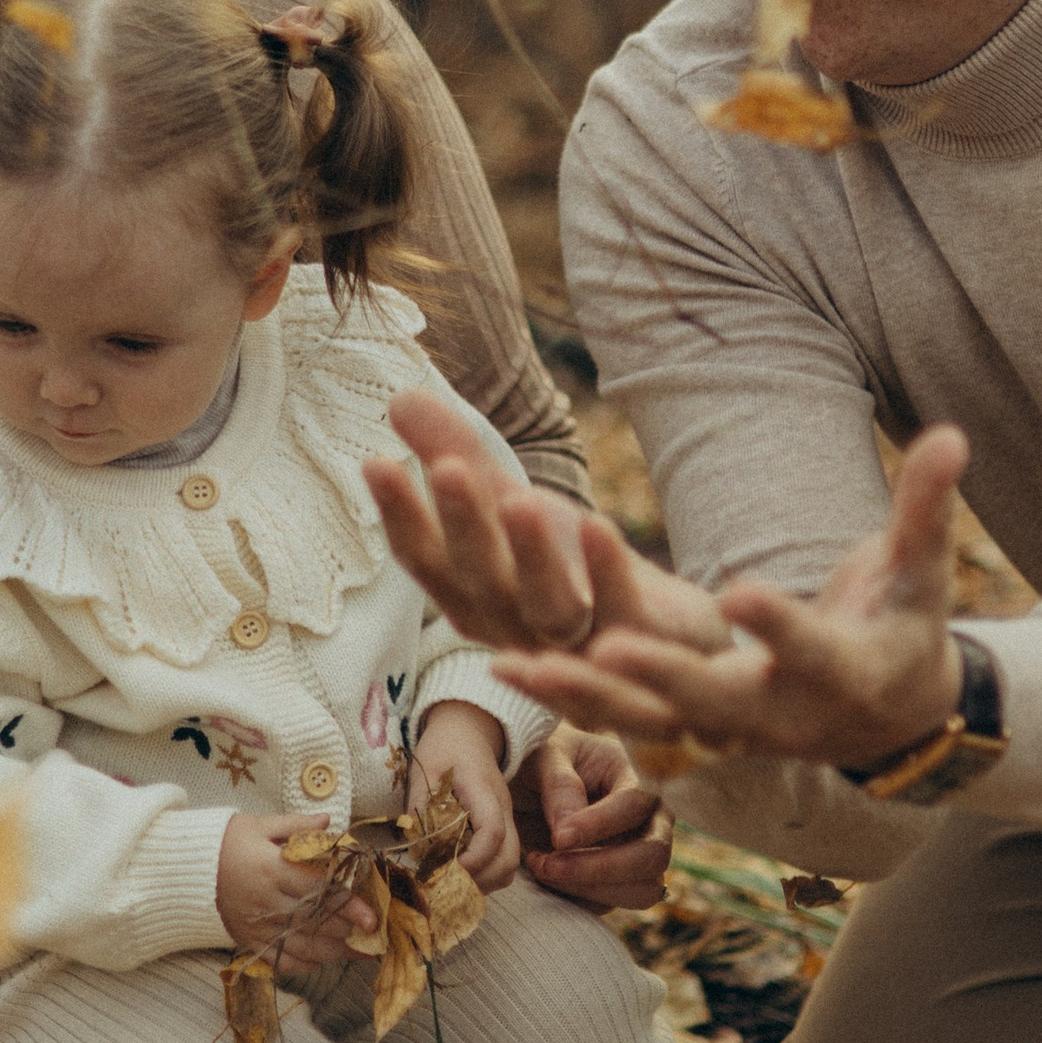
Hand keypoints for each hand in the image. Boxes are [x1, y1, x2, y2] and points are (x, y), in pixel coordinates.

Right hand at [215, 814, 376, 971]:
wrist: (187, 868)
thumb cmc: (227, 842)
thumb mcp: (260, 825)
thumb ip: (297, 824)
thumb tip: (329, 821)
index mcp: (272, 868)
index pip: (318, 890)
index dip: (348, 905)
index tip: (372, 918)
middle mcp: (265, 901)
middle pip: (315, 922)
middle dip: (347, 930)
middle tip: (371, 934)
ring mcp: (256, 925)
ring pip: (302, 947)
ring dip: (333, 952)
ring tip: (357, 951)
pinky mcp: (248, 940)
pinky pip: (280, 960)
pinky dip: (304, 964)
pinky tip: (322, 959)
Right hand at [366, 394, 730, 661]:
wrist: (666, 638)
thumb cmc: (574, 570)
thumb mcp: (510, 505)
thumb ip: (456, 456)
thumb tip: (399, 398)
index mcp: (474, 597)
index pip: (427, 560)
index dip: (401, 517)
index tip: (375, 461)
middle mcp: (515, 627)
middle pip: (482, 583)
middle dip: (464, 527)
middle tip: (447, 468)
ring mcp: (577, 644)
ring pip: (548, 609)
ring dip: (531, 559)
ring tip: (520, 500)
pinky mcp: (638, 643)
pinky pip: (620, 611)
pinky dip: (607, 575)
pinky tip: (598, 525)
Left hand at [408, 704, 518, 888]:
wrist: (468, 730)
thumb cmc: (444, 747)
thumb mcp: (425, 769)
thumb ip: (420, 806)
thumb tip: (416, 851)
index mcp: (484, 790)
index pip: (492, 833)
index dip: (471, 860)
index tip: (442, 869)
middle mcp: (503, 809)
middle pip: (509, 859)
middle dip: (479, 880)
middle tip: (444, 882)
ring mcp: (506, 820)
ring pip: (510, 866)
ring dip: (483, 882)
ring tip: (450, 880)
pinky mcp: (502, 828)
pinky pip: (503, 861)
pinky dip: (485, 875)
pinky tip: (459, 870)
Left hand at [495, 427, 970, 775]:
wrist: (885, 719)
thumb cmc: (902, 630)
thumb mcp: (918, 574)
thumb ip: (925, 507)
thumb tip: (955, 434)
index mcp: (838, 674)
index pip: (808, 651)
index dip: (779, 625)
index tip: (742, 594)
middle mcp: (774, 714)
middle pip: (710, 700)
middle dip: (660, 675)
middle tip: (605, 643)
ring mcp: (722, 729)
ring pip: (645, 719)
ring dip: (582, 696)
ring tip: (516, 666)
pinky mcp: (683, 728)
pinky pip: (614, 714)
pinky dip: (564, 694)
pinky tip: (502, 663)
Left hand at [514, 729, 671, 910]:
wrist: (528, 787)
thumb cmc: (541, 762)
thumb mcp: (543, 756)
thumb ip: (558, 784)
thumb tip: (569, 834)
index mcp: (633, 776)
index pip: (634, 804)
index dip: (600, 824)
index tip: (559, 837)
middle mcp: (649, 820)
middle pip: (653, 855)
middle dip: (602, 867)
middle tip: (549, 864)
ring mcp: (639, 856)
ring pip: (641, 890)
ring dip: (591, 888)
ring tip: (542, 868)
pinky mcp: (619, 884)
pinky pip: (609, 904)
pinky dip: (576, 898)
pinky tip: (544, 875)